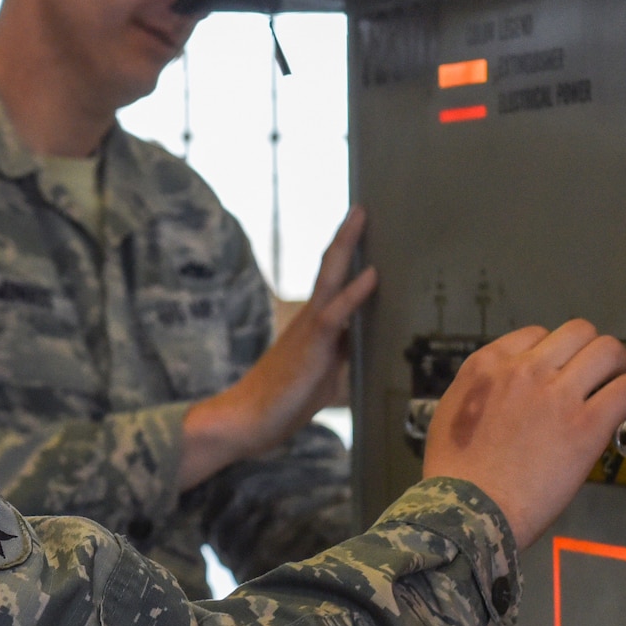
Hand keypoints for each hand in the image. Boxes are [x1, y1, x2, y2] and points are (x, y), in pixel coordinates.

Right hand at [179, 206, 377, 490]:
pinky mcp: (312, 344)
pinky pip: (336, 313)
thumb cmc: (285, 402)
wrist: (248, 420)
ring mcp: (309, 327)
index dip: (347, 253)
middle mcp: (311, 317)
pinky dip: (355, 292)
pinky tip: (372, 274)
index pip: (334, 280)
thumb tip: (377, 352)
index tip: (363, 228)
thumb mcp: (326, 377)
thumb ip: (348, 359)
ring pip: (329, 276)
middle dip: (347, 236)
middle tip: (362, 206)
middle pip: (330, 266)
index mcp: (316, 324)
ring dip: (347, 246)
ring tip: (361, 217)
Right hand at [423, 321, 625, 547]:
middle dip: (593, 351)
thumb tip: (507, 393)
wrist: (467, 508)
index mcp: (488, 365)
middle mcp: (524, 369)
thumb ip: (482, 390)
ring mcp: (557, 394)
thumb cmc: (454, 472)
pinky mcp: (586, 425)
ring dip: (621, 366)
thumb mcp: (453, 411)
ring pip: (608, 351)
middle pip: (578, 332)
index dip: (556, 353)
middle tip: (601, 374)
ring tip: (623, 387)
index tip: (562, 373)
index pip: (536, 335)